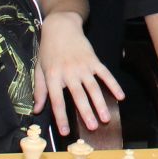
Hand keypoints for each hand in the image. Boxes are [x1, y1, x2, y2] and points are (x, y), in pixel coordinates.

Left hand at [35, 12, 124, 134]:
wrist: (60, 27)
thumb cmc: (48, 50)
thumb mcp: (40, 69)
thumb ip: (40, 90)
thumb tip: (37, 110)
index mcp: (53, 76)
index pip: (57, 100)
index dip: (61, 117)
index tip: (65, 131)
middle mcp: (68, 72)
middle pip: (78, 96)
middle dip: (86, 113)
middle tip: (92, 128)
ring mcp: (82, 66)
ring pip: (93, 88)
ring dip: (100, 103)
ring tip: (105, 118)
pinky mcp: (93, 60)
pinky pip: (105, 74)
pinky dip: (113, 85)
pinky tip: (120, 96)